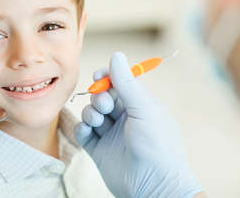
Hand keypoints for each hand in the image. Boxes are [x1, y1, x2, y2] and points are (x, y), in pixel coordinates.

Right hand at [74, 52, 203, 197]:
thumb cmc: (157, 146)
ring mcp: (112, 134)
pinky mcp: (99, 150)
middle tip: (104, 105)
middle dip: (99, 97)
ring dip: (91, 113)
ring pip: (92, 113)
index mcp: (141, 106)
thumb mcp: (144, 109)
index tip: (98, 75)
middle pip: (103, 96)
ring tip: (98, 121)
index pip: (121, 83)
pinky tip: (88, 132)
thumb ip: (126, 83)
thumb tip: (116, 55)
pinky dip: (82, 129)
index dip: (108, 77)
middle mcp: (125, 118)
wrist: (153, 186)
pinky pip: (84, 133)